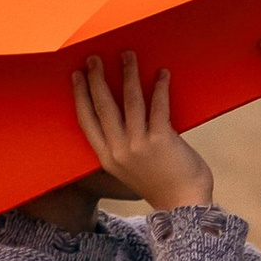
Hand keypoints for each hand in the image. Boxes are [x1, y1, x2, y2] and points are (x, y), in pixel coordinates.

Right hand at [71, 50, 213, 209]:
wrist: (183, 205)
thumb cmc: (161, 184)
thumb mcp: (130, 170)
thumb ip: (123, 148)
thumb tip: (124, 118)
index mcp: (107, 158)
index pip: (87, 120)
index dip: (80, 95)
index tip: (76, 75)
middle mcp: (119, 150)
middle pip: (103, 106)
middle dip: (97, 78)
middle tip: (94, 56)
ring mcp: (139, 145)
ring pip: (130, 101)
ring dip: (129, 74)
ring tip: (128, 55)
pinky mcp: (161, 140)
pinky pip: (158, 106)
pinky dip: (160, 87)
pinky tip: (162, 73)